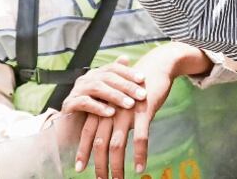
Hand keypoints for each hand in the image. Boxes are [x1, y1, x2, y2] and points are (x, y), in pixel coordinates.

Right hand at [60, 57, 146, 118]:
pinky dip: (99, 107)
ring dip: (115, 95)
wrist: (72, 132)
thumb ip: (118, 81)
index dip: (128, 72)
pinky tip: (111, 113)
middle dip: (126, 85)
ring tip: (130, 104)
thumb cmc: (95, 114)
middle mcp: (85, 79)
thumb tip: (125, 57)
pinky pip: (84, 102)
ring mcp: (76, 91)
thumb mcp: (109, 98)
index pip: (114, 68)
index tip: (143, 79)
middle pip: (107, 77)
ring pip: (97, 87)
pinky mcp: (68, 104)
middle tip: (141, 95)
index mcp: (96, 75)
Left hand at [74, 44, 209, 177]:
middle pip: (100, 144)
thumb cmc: (137, 88)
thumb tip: (105, 139)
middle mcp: (111, 110)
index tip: (79, 168)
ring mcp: (126, 112)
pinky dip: (139, 155)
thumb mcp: (119, 101)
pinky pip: (140, 138)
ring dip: (117, 166)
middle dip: (99, 165)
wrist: (156, 67)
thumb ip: (110, 117)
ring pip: (117, 145)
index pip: (87, 133)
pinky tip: (139, 168)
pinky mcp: (143, 112)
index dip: (82, 151)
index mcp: (103, 108)